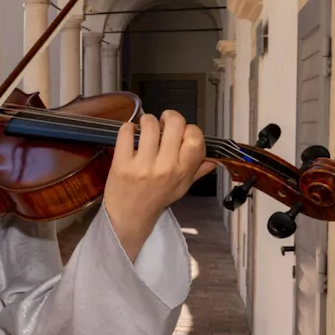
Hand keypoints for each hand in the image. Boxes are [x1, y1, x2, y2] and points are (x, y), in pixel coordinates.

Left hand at [104, 110, 215, 259]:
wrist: (129, 217)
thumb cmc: (156, 199)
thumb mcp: (181, 187)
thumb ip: (197, 171)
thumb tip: (212, 160)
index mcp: (183, 171)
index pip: (195, 138)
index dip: (189, 128)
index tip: (181, 131)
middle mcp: (165, 167)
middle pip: (175, 124)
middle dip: (169, 117)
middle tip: (163, 122)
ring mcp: (143, 165)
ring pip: (150, 125)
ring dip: (148, 120)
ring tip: (145, 128)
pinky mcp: (122, 164)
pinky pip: (126, 133)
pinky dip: (128, 127)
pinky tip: (130, 133)